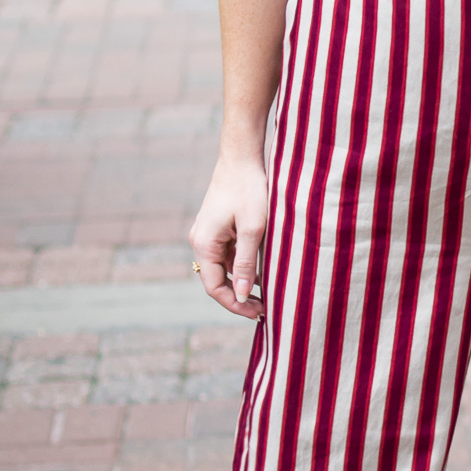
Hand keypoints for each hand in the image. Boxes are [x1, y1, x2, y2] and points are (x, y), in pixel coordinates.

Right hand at [189, 152, 269, 318]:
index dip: (235, 304)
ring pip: (224, 269)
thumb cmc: (249, 190)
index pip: (215, 287)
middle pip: (217, 280)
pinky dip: (244, 266)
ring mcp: (209, 235)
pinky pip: (229, 255)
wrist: (242, 157)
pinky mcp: (219, 228)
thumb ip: (246, 264)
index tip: (258, 313)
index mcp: (204, 244)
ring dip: (243, 281)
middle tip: (265, 308)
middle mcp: (201, 241)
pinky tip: (264, 272)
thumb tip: (242, 296)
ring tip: (268, 293)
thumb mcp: (253, 229)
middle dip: (240, 296)